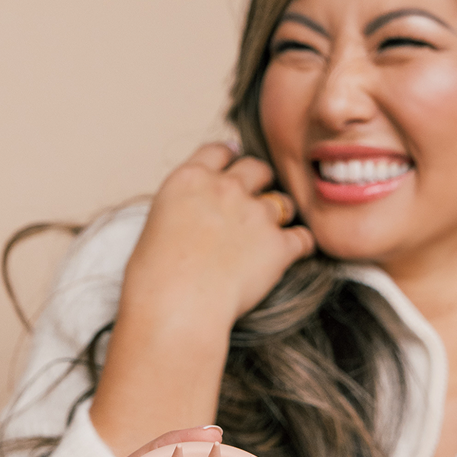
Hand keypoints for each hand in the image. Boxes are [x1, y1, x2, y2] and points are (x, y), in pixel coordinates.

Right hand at [121, 142, 314, 327]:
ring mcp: (255, 215)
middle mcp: (225, 189)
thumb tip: (189, 223)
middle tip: (254, 204)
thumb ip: (180, 213)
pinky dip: (300, 246)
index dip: (230, 158)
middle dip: (260, 181)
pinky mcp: (278, 245)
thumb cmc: (153, 278)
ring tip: (270, 237)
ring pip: (282, 203)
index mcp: (190, 180)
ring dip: (279, 216)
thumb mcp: (154, 227)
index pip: (218, 152)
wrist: (176, 305)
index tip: (234, 164)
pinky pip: (302, 238)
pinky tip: (293, 255)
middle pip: (257, 168)